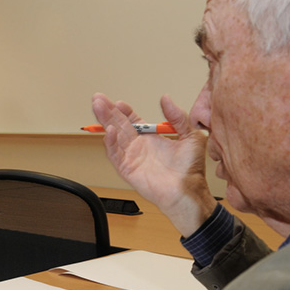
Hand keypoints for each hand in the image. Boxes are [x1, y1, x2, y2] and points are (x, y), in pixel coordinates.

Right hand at [92, 93, 215, 236]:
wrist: (187, 191)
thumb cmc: (191, 170)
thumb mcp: (191, 135)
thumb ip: (178, 116)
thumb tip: (166, 99)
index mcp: (153, 138)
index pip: (133, 120)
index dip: (124, 111)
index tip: (118, 102)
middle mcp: (140, 147)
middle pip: (119, 124)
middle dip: (108, 111)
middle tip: (98, 99)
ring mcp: (132, 157)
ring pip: (114, 136)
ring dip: (105, 121)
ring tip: (98, 108)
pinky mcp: (127, 169)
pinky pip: (115, 154)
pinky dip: (111, 143)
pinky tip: (109, 130)